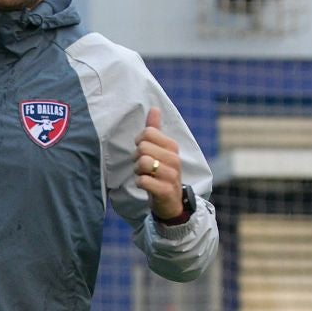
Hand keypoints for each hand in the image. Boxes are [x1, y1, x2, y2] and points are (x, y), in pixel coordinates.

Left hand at [135, 106, 184, 222]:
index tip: (144, 152)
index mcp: (172, 146)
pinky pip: (143, 181)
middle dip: (137, 158)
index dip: (139, 142)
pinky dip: (140, 183)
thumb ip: (155, 130)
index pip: (148, 133)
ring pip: (143, 162)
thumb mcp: (160, 150)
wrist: (171, 202)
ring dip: (138, 171)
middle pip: (142, 147)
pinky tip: (146, 186)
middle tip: (144, 167)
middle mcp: (174, 159)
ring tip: (145, 175)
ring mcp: (172, 175)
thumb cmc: (161, 173)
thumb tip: (154, 108)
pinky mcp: (166, 190)